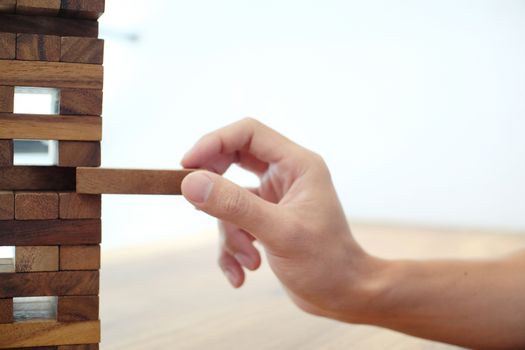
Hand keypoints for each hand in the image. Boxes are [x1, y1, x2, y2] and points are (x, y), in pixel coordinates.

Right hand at [180, 118, 378, 319]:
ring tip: (249, 261)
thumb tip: (190, 183)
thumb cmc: (325, 263)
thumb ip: (234, 205)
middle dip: (215, 188)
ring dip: (230, 233)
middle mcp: (286, 175)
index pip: (248, 133)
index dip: (213, 143)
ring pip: (230, 199)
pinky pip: (234, 223)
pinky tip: (242, 274)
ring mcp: (275, 198)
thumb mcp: (278, 232)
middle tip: (198, 205)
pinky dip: (233, 249)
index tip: (186, 166)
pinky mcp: (266, 220)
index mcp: (298, 164)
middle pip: (233, 160)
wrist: (343, 296)